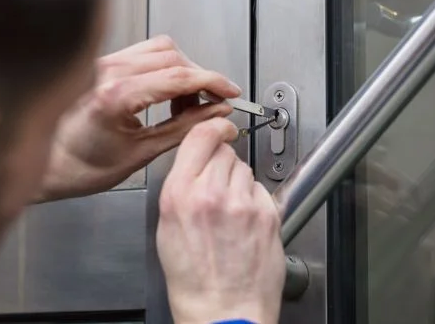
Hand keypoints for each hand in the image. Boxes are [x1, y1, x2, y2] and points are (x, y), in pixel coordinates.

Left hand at [38, 36, 240, 200]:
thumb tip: (216, 113)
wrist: (50, 164)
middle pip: (172, 56)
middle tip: (212, 102)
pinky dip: (164, 67)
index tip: (229, 92)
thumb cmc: (83, 167)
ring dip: (182, 69)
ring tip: (188, 101)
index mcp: (116, 95)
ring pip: (159, 49)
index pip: (178, 76)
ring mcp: (103, 64)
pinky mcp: (103, 65)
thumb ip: (184, 129)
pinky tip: (166, 92)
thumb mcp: (141, 153)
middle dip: (200, 76)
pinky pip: (143, 53)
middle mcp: (108, 71)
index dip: (212, 82)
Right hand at [157, 118, 284, 323]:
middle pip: (225, 151)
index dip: (214, 128)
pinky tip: (243, 222)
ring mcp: (243, 203)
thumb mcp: (167, 226)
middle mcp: (211, 193)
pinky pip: (260, 189)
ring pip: (244, 168)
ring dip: (237, 181)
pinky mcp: (267, 214)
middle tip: (217, 186)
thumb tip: (195, 162)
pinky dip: (253, 199)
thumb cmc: (192, 277)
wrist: (222, 310)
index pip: (201, 136)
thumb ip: (180, 186)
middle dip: (221, 162)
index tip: (221, 128)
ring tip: (230, 210)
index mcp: (180, 194)